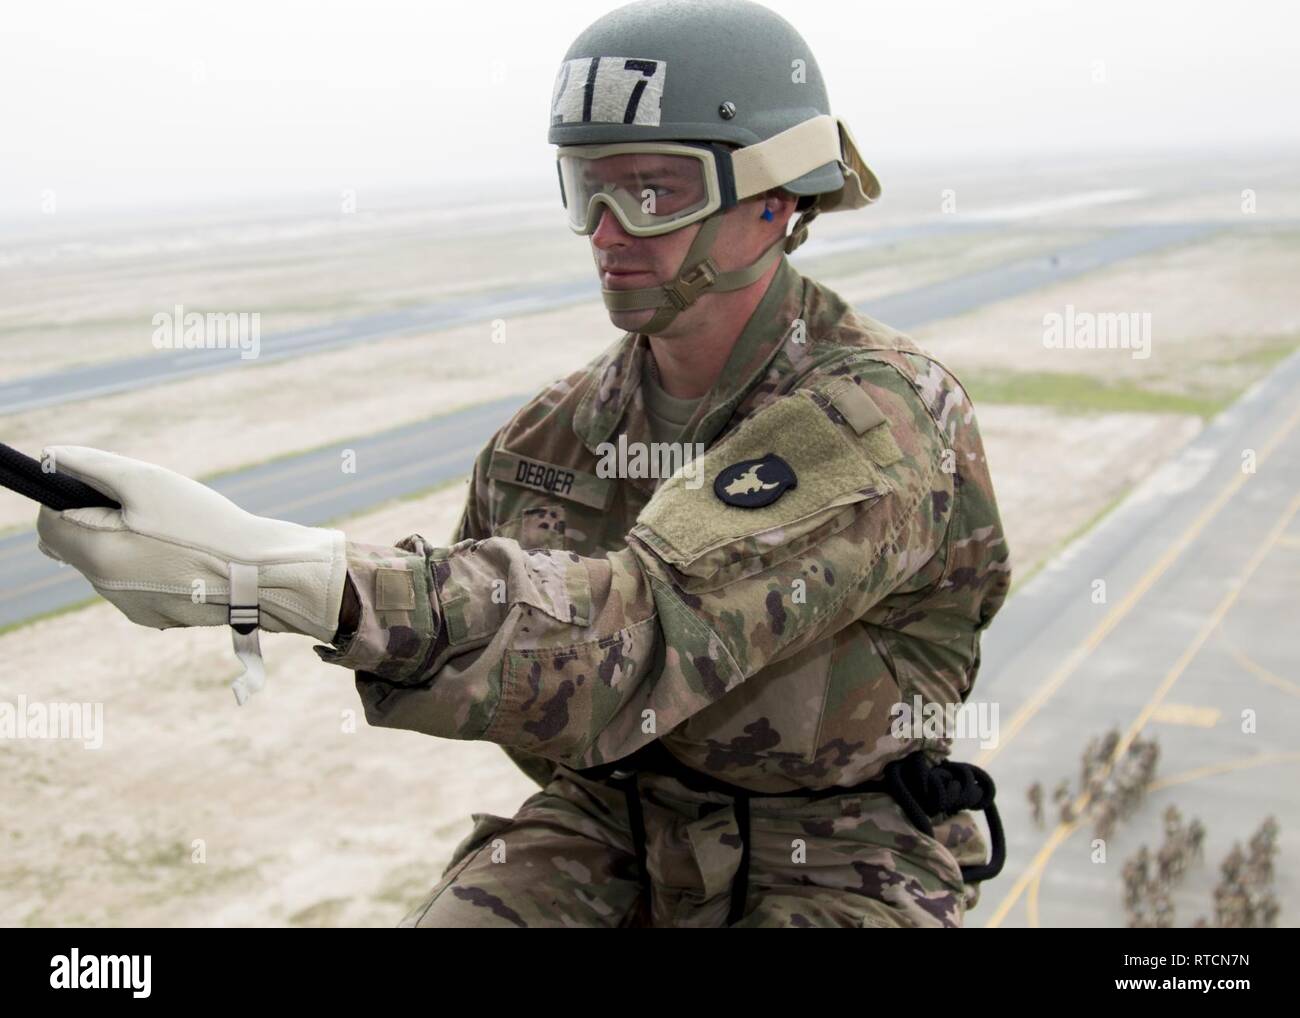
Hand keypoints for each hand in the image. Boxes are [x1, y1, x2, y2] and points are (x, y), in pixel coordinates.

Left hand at [35, 446, 346, 642]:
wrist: (265, 575)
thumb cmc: (207, 526)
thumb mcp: (149, 483)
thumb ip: (94, 467)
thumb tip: (51, 456)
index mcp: (96, 556)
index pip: (49, 522)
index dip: (70, 497)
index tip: (106, 486)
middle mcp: (106, 589)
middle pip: (78, 544)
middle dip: (101, 519)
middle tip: (148, 506)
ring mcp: (133, 606)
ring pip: (109, 564)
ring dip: (128, 541)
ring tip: (175, 531)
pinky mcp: (159, 616)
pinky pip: (138, 583)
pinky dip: (152, 564)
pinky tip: (187, 555)